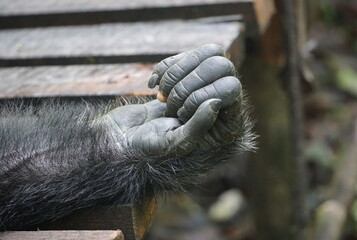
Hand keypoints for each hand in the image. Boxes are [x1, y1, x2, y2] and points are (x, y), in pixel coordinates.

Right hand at [105, 44, 242, 157]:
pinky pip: (185, 57)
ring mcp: (204, 87)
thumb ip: (199, 127)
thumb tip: (217, 102)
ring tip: (162, 97)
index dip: (202, 95)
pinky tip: (154, 85)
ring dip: (176, 74)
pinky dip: (165, 68)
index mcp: (227, 125)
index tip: (181, 115)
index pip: (230, 87)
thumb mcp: (178, 145)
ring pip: (204, 55)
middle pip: (220, 65)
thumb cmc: (152, 149)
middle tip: (170, 105)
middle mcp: (221, 104)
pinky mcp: (186, 77)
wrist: (126, 139)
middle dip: (188, 83)